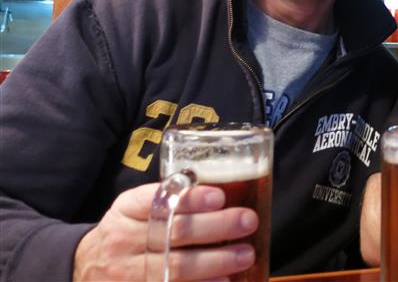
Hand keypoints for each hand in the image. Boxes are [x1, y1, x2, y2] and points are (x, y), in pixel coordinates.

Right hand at [73, 182, 259, 280]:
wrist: (84, 268)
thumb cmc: (127, 231)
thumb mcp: (135, 208)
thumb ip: (168, 199)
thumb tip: (224, 189)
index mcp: (127, 210)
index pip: (158, 200)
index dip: (190, 199)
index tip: (220, 196)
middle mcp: (124, 241)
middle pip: (174, 234)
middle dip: (216, 227)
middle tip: (247, 221)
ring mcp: (126, 274)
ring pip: (175, 268)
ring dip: (215, 262)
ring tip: (245, 254)